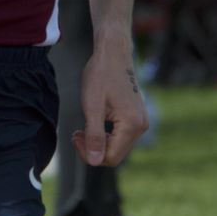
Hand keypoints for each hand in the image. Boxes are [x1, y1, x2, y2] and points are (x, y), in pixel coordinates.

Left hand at [72, 40, 148, 166]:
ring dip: (99, 141)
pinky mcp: (137, 117)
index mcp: (132, 125)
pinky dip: (106, 134)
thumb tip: (94, 162)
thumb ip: (93, 135)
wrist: (113, 54)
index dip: (89, 153)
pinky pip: (121, 136)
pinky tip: (94, 122)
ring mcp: (141, 122)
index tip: (75, 135)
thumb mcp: (92, 106)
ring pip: (118, 145)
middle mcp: (141, 127)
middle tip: (76, 132)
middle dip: (93, 148)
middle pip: (115, 154)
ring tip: (82, 127)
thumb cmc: (100, 76)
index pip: (110, 157)